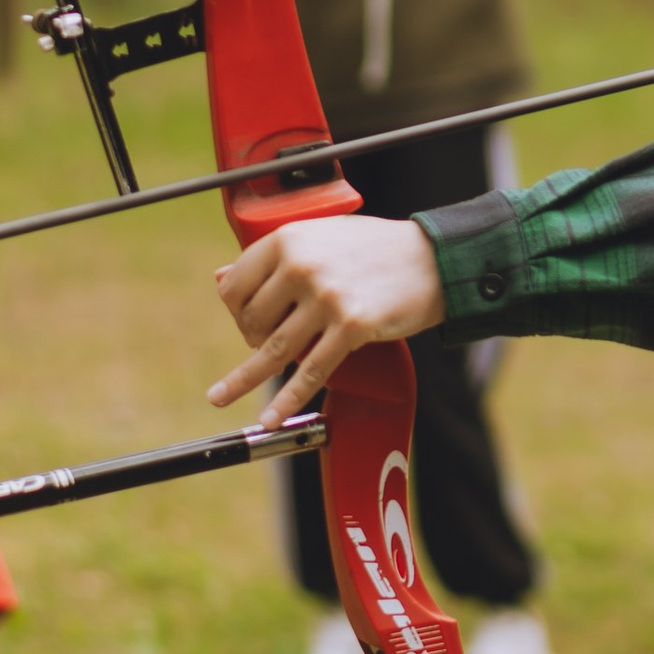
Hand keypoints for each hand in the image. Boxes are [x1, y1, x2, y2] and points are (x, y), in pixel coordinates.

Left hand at [209, 218, 444, 421]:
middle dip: (253, 340)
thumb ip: (276, 256)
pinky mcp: (352, 326)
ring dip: (245, 379)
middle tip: (269, 345)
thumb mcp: (321, 236)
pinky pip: (312, 371)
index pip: (236, 285)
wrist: (433, 258)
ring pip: (274, 349)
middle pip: (252, 320)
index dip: (236, 310)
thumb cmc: (376, 248)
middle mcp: (303, 265)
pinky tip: (271, 416)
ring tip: (220, 397)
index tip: (248, 322)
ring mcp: (327, 297)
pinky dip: (288, 399)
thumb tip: (221, 277)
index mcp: (290, 239)